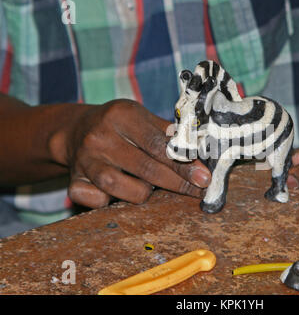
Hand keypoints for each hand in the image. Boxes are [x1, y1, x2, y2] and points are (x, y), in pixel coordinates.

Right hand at [54, 99, 210, 207]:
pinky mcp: (74, 180)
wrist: (76, 129)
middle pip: (146, 168)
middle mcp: (100, 137)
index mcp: (121, 115)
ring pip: (121, 188)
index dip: (184, 164)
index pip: (159, 144)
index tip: (204, 177)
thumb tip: (198, 154)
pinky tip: (117, 194)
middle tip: (196, 190)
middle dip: (176, 182)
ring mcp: (85, 160)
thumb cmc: (119, 125)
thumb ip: (168, 134)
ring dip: (142, 192)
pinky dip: (109, 201)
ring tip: (149, 186)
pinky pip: (96, 201)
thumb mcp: (142, 117)